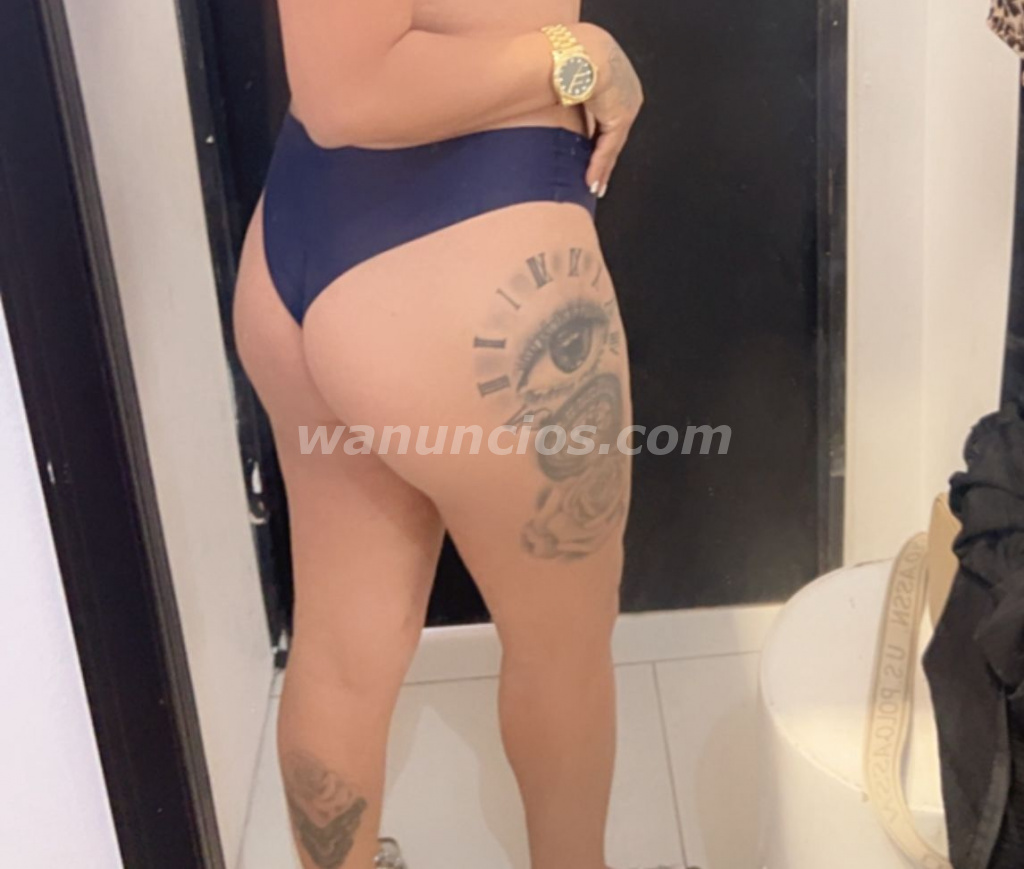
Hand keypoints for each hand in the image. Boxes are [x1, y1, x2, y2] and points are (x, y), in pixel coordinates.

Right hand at [574, 25, 643, 196]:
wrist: (573, 51)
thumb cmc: (563, 55)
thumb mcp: (565, 76)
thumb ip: (565, 95)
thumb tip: (547, 105)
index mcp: (615, 75)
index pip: (607, 112)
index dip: (597, 136)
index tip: (589, 151)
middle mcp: (627, 90)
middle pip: (613, 131)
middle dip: (604, 157)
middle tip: (596, 178)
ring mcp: (627, 104)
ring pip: (613, 143)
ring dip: (602, 168)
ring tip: (594, 187)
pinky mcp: (621, 117)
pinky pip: (609, 148)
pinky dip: (598, 167)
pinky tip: (590, 183)